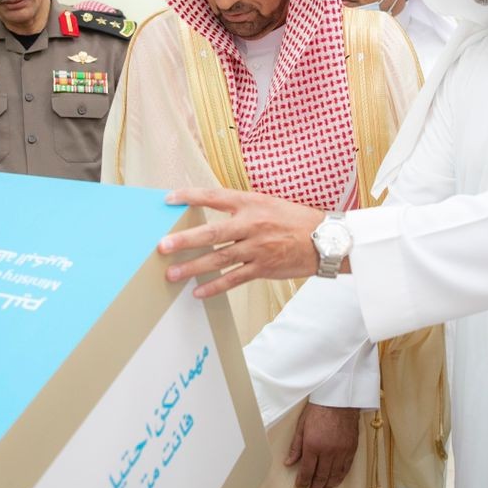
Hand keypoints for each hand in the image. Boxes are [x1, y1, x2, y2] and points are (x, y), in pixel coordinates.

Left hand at [159, 187, 323, 298]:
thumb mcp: (268, 203)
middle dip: (185, 240)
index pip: (215, 196)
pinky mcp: (263, 268)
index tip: (169, 198)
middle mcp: (252, 224)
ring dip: (193, 267)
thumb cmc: (295, 220)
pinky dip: (214, 286)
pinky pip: (234, 279)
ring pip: (219, 259)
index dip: (191, 196)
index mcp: (252, 203)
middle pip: (212, 233)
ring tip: (172, 273)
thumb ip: (242, 207)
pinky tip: (198, 292)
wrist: (325, 240)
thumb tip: (214, 212)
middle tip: (162, 246)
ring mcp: (257, 248)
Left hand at [286, 403, 360, 487]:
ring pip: (335, 474)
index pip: (307, 470)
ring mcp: (341, 451)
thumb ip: (295, 447)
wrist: (340, 400)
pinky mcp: (351, 449)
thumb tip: (288, 463)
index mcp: (313, 445)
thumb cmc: (318, 410)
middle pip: (321, 475)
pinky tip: (337, 482)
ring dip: (329, 486)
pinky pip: (346, 468)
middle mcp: (328, 451)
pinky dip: (341, 477)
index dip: (303, 481)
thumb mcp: (301, 426)